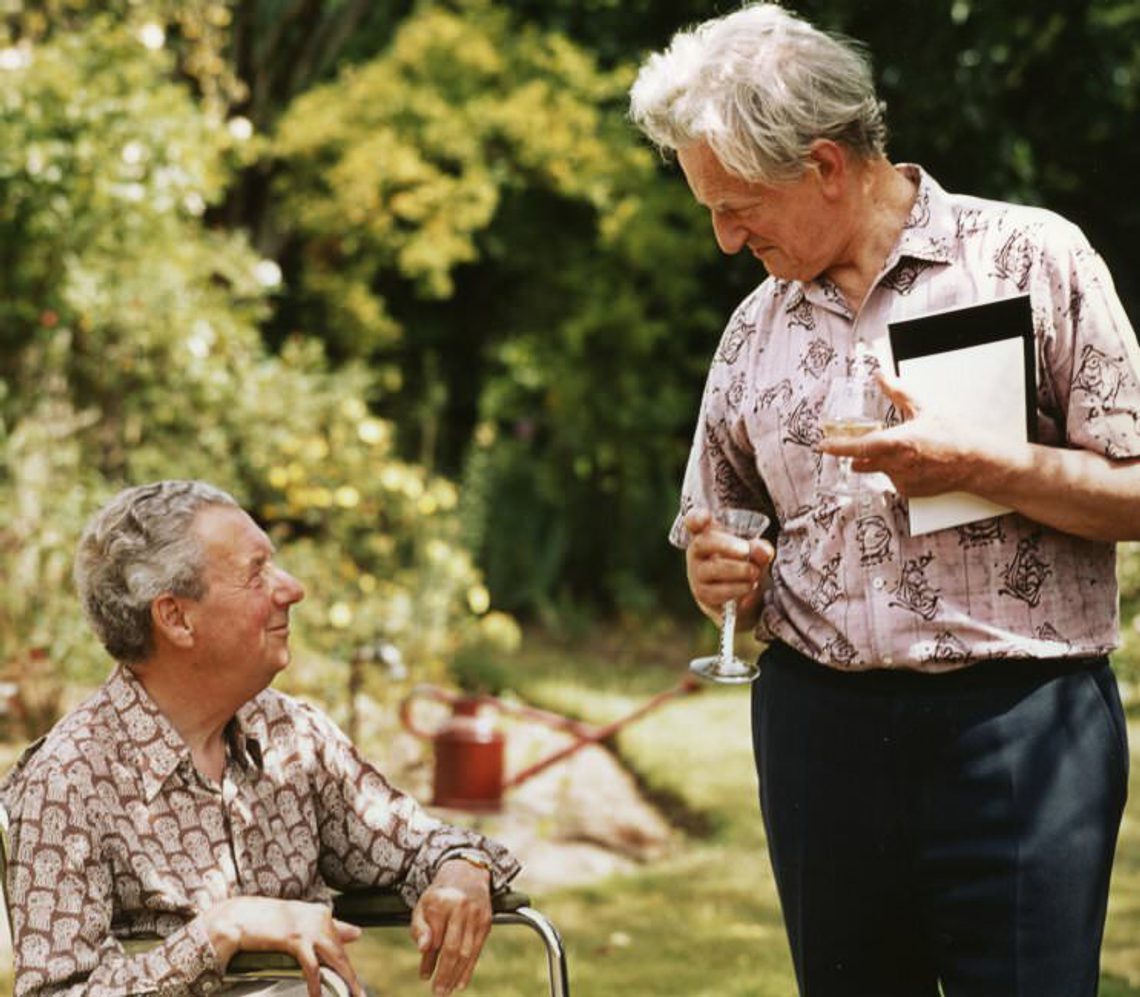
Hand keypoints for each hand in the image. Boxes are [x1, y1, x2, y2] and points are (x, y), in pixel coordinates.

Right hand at [204, 896, 363, 996]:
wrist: (240, 915)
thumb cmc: (269, 920)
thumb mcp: (301, 921)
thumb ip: (330, 927)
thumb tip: (358, 933)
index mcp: (322, 915)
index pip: (340, 945)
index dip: (345, 968)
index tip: (354, 987)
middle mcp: (320, 919)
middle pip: (341, 954)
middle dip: (351, 979)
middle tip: (359, 996)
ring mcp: (309, 928)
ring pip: (334, 960)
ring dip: (342, 983)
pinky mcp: (295, 939)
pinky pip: (312, 967)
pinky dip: (317, 984)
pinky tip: (317, 996)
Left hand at [410, 858, 493, 995]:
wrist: (467, 873)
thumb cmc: (440, 895)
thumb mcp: (423, 905)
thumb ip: (419, 927)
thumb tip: (423, 949)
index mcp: (440, 903)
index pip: (434, 939)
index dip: (429, 960)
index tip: (424, 976)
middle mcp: (460, 909)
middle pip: (452, 948)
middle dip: (444, 973)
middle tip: (438, 991)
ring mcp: (476, 915)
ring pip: (466, 951)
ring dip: (456, 974)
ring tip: (447, 990)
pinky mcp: (486, 922)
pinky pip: (477, 949)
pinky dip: (469, 968)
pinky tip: (461, 982)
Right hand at [684, 508, 773, 624]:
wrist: (737, 598)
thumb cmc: (742, 564)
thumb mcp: (754, 553)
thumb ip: (760, 549)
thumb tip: (764, 552)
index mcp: (707, 533)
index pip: (693, 520)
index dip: (696, 517)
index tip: (705, 517)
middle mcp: (697, 551)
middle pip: (702, 542)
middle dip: (726, 546)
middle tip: (746, 551)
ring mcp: (697, 573)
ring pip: (711, 569)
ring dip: (737, 570)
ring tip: (754, 572)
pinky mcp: (703, 594)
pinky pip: (717, 591)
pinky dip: (737, 589)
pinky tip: (750, 586)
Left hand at [818, 370, 1010, 497]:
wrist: (975, 463)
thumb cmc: (953, 436)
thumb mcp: (924, 409)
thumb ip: (898, 392)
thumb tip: (881, 376)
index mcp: (898, 443)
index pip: (858, 447)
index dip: (838, 447)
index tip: (823, 445)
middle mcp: (897, 465)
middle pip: (862, 462)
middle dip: (856, 455)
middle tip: (860, 445)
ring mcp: (902, 481)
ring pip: (879, 470)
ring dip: (882, 462)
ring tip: (908, 452)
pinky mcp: (909, 492)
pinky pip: (893, 481)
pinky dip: (897, 472)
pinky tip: (915, 464)